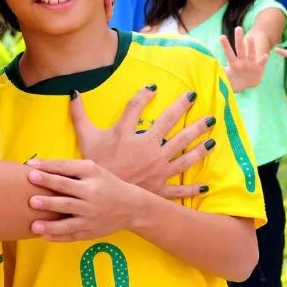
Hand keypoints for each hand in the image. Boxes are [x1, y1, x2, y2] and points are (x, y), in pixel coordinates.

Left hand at [25, 159, 144, 241]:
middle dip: (48, 199)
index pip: (66, 171)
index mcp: (92, 175)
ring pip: (68, 221)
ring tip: (34, 224)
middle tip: (31, 199)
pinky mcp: (90, 231)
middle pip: (66, 197)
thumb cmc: (105, 184)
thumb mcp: (93, 170)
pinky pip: (71, 235)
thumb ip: (69, 168)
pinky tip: (44, 235)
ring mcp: (91, 216)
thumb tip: (38, 167)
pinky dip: (57, 237)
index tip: (30, 167)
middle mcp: (92, 196)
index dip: (48, 169)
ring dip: (50, 223)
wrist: (131, 206)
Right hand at [52, 87, 215, 198]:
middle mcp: (149, 147)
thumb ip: (79, 115)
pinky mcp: (161, 187)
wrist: (101, 199)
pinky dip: (193, 188)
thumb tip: (73, 92)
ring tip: (212, 133)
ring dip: (199, 142)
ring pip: (184, 152)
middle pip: (170, 124)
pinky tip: (206, 186)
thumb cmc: (94, 168)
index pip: (138, 106)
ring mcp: (158, 167)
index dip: (145, 94)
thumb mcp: (84, 138)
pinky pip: (180, 188)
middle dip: (183, 109)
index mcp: (129, 134)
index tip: (154, 87)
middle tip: (194, 97)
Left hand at [220, 27, 267, 92]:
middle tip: (238, 28)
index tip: (222, 36)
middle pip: (240, 49)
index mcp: (233, 63)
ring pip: (250, 54)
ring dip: (251, 46)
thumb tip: (208, 72)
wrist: (247, 84)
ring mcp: (250, 64)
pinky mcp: (258, 69)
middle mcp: (242, 61)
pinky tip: (266, 56)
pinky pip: (261, 63)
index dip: (225, 45)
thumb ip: (220, 75)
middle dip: (239, 39)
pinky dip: (263, 60)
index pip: (229, 53)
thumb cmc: (234, 81)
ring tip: (250, 38)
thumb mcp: (226, 79)